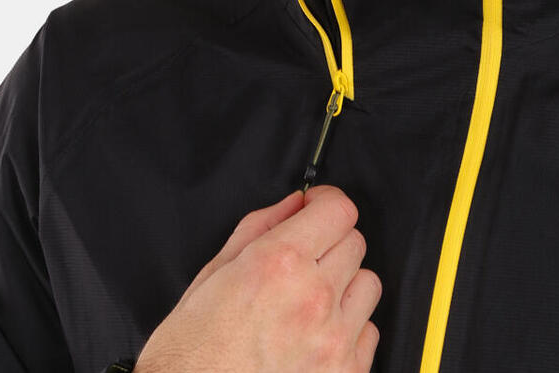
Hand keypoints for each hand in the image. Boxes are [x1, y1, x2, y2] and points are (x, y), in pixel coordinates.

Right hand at [134, 184, 380, 372]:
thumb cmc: (189, 355)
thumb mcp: (210, 277)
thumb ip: (258, 229)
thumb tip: (294, 205)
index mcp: (277, 263)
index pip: (339, 210)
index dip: (325, 203)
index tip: (315, 209)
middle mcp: (312, 297)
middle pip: (355, 243)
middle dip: (330, 243)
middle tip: (303, 260)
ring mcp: (333, 340)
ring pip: (367, 285)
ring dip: (344, 286)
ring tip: (310, 303)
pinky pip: (369, 332)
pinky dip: (348, 330)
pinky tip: (316, 336)